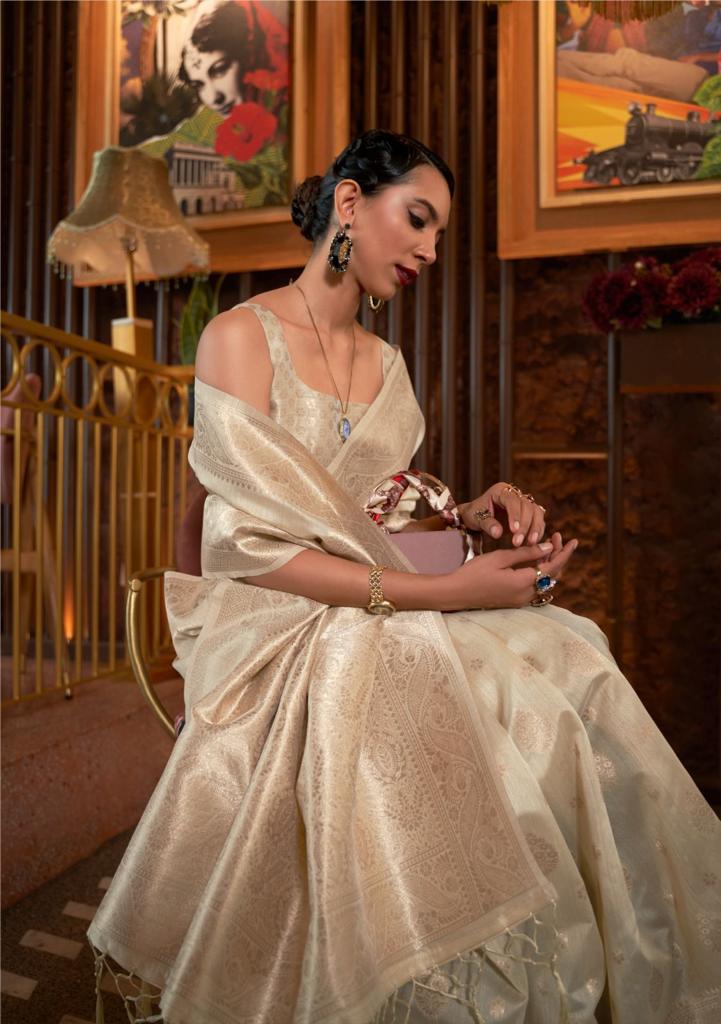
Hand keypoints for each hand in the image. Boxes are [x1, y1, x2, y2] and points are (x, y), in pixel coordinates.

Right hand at [443, 536, 577, 611]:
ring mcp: (520, 600)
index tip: (573, 541)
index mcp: (524, 583)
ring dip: (549, 565)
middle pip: (552, 576)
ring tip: (548, 546)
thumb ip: (526, 553)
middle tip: (557, 538)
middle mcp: (526, 595)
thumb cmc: (474, 572)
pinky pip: (534, 586)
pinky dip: (539, 573)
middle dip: (558, 556)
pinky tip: (535, 560)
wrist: (456, 593)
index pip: (553, 567)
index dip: (564, 553)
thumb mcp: (499, 558)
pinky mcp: (514, 601)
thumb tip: (548, 547)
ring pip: (544, 582)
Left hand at [458, 482, 547, 546]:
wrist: (476, 516)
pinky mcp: (529, 512)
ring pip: (536, 512)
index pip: (512, 501)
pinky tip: (532, 542)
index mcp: (500, 490)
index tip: (514, 531)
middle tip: (518, 542)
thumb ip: (487, 525)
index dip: (515, 515)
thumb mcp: (476, 519)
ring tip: (529, 543)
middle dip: (525, 525)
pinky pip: (538, 520)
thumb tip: (498, 533)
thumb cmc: (474, 515)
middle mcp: (515, 494)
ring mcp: (523, 502)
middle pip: (527, 506)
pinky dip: (537, 531)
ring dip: (535, 528)